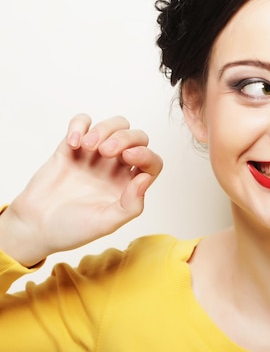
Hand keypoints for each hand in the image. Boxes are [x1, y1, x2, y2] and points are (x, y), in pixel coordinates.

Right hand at [0, 114, 162, 265]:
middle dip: (124, 137)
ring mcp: (95, 155)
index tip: (129, 156)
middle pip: (136, 137)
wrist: (35, 227)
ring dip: (104, 129)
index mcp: (130, 185)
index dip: (146, 154)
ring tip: (87, 146)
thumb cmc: (73, 228)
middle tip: (106, 151)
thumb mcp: (106, 224)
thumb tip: (146, 178)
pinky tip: (72, 143)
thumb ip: (131, 204)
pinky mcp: (71, 147)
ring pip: (114, 126)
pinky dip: (79, 125)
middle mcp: (117, 167)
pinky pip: (82, 122)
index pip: (151, 162)